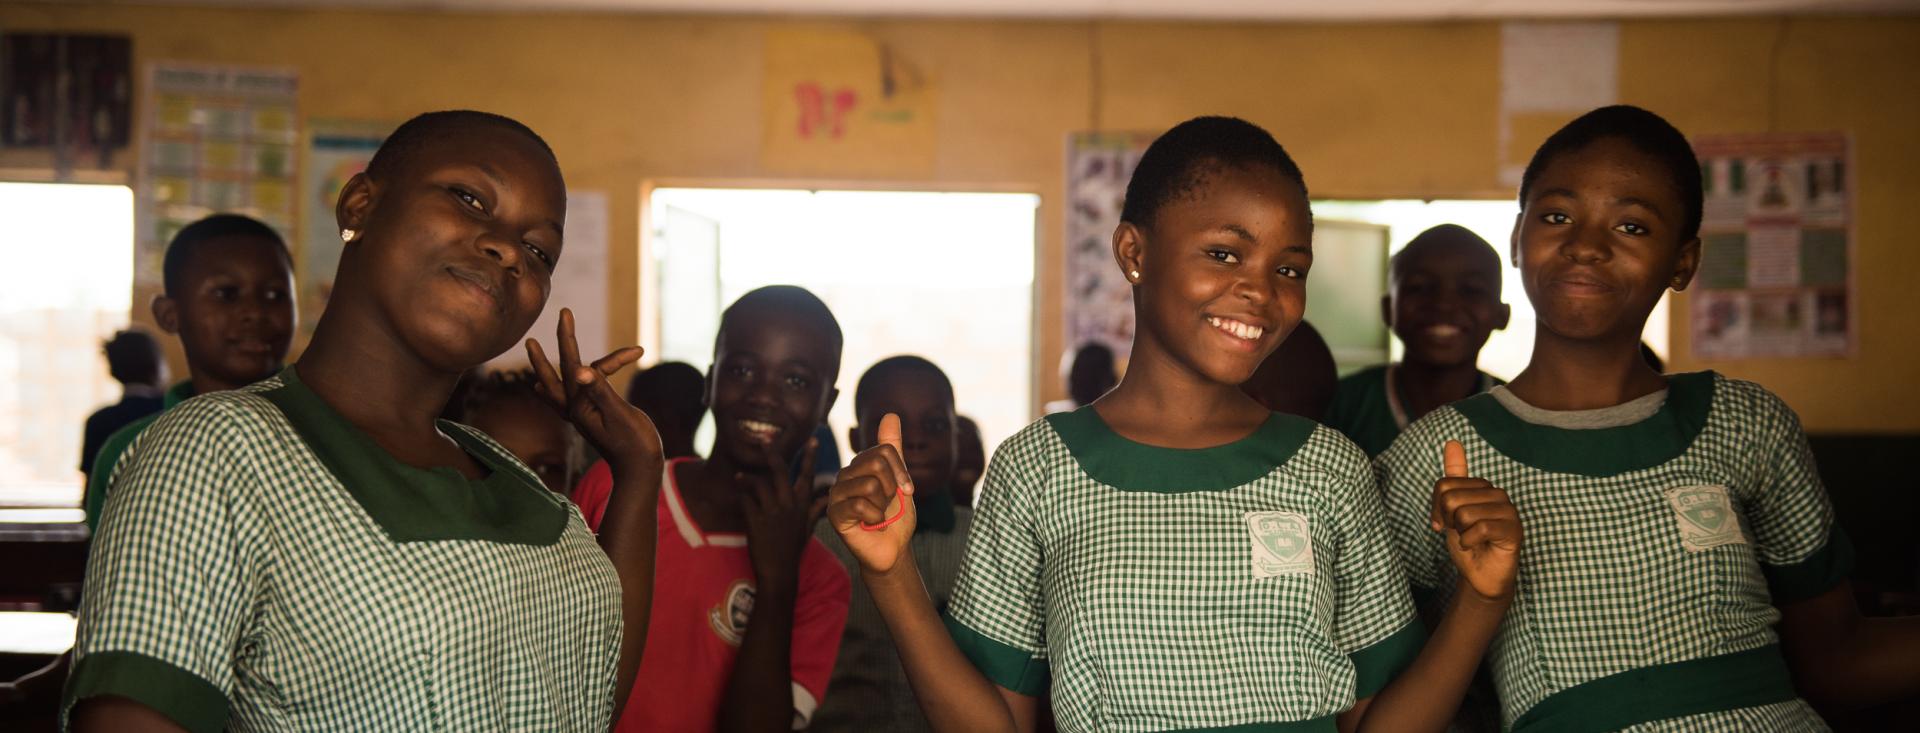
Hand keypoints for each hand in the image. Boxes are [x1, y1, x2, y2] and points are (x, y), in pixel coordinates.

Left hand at [527, 308, 662, 476]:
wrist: (639, 470)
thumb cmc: (634, 444)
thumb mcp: (619, 415)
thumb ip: (600, 392)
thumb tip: (581, 370)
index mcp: (579, 405)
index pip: (576, 365)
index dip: (585, 345)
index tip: (601, 334)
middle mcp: (575, 408)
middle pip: (558, 371)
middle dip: (561, 342)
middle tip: (563, 314)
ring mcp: (581, 415)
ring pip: (560, 383)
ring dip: (550, 363)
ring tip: (533, 349)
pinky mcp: (590, 419)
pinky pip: (566, 399)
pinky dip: (556, 387)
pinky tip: (542, 388)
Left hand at [741, 435, 823, 590]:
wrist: (779, 572)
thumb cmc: (793, 550)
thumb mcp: (807, 529)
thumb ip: (815, 510)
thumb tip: (826, 498)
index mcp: (802, 506)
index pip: (808, 476)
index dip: (811, 456)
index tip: (812, 438)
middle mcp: (789, 506)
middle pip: (780, 472)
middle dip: (773, 454)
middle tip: (765, 440)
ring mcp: (772, 513)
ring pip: (759, 484)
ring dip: (747, 478)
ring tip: (739, 476)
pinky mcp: (756, 521)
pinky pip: (746, 500)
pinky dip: (741, 495)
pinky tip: (737, 494)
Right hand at [826, 414, 917, 575]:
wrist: (893, 549)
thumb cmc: (895, 517)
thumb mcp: (900, 479)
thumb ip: (892, 449)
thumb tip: (890, 414)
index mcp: (860, 465)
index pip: (884, 450)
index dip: (902, 472)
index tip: (908, 490)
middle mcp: (845, 475)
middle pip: (877, 463)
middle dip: (892, 488)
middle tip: (887, 505)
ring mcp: (837, 493)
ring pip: (871, 485)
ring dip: (883, 505)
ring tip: (878, 515)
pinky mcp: (834, 513)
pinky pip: (861, 505)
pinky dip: (876, 518)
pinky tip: (871, 525)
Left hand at [1430, 440, 1521, 602]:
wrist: (1481, 575)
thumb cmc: (1468, 542)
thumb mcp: (1451, 509)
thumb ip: (1453, 478)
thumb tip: (1452, 441)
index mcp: (1482, 486)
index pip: (1443, 485)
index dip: (1435, 509)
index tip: (1443, 523)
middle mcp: (1498, 494)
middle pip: (1451, 499)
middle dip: (1448, 522)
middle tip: (1461, 532)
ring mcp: (1509, 511)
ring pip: (1464, 514)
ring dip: (1460, 533)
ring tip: (1472, 539)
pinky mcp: (1514, 530)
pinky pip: (1479, 528)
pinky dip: (1469, 542)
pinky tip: (1475, 546)